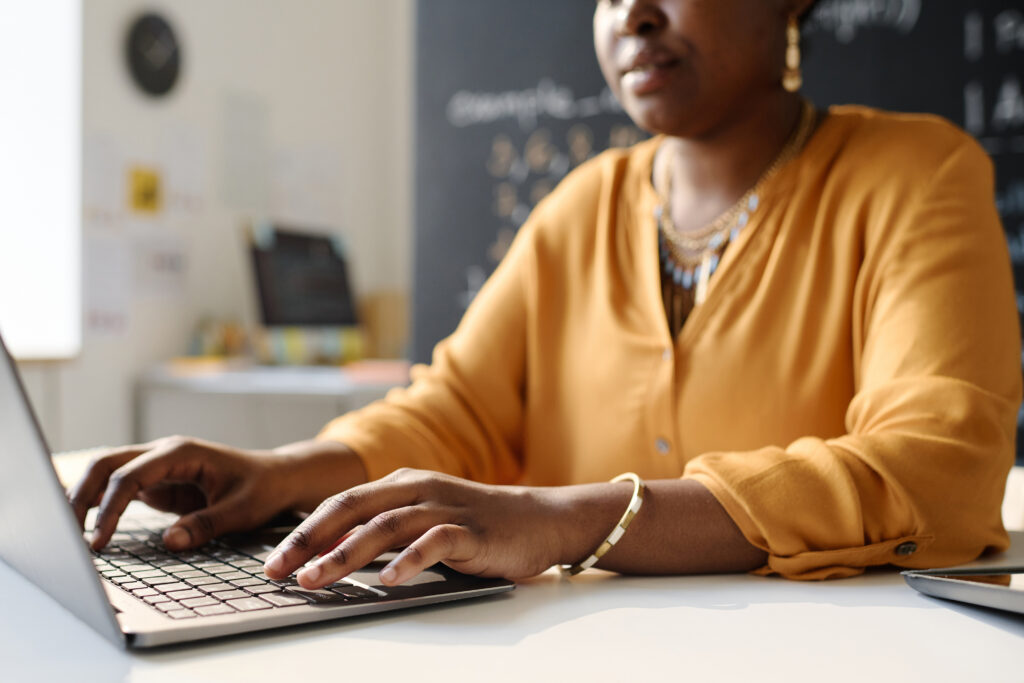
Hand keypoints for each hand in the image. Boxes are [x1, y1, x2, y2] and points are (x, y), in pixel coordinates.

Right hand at [67, 436, 364, 551]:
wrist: (278, 477)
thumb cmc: (263, 489)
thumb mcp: (242, 510)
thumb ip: (206, 524)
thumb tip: (170, 542)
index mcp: (182, 453)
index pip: (130, 476)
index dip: (109, 508)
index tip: (98, 541)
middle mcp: (164, 453)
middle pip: (106, 464)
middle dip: (81, 495)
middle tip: (67, 534)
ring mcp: (158, 466)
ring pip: (107, 472)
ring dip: (84, 497)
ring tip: (66, 532)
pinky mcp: (158, 482)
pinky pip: (119, 488)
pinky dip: (99, 503)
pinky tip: (83, 526)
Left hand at [262, 468, 593, 588]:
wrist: (539, 519)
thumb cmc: (475, 525)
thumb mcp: (423, 520)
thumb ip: (383, 532)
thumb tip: (330, 559)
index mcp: (400, 484)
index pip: (341, 504)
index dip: (303, 531)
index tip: (273, 561)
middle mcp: (417, 489)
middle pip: (352, 509)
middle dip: (309, 540)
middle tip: (278, 570)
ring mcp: (444, 507)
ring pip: (385, 526)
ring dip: (346, 553)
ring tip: (317, 579)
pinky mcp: (470, 530)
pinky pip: (434, 543)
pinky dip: (408, 561)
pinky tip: (388, 581)